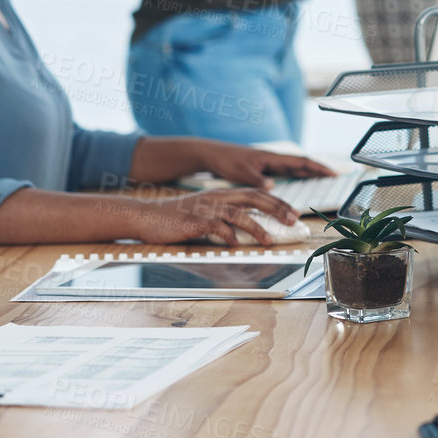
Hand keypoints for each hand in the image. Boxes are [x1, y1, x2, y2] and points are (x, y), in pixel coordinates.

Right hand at [126, 187, 300, 246]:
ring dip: (256, 227)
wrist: (145, 216)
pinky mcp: (192, 220)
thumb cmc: (176, 219)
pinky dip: (227, 235)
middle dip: (275, 209)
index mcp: (221, 194)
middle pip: (252, 198)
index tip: (293, 212)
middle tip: (292, 220)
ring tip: (269, 240)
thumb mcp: (204, 213)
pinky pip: (215, 226)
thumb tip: (247, 232)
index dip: (276, 202)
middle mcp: (216, 198)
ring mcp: (204, 208)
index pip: (255, 193)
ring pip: (237, 213)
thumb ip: (225, 218)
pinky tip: (235, 245)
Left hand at [193, 141, 333, 191]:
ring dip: (309, 172)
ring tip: (322, 179)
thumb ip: (257, 180)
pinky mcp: (263, 167)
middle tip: (334, 176)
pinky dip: (296, 175)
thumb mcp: (241, 172)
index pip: (301, 162)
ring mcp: (269, 162)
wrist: (213, 154)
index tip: (332, 173)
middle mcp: (274, 159)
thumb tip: (273, 187)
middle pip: (302, 164)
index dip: (317, 167)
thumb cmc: (226, 161)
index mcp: (272, 158)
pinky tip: (299, 180)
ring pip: (294, 167)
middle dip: (318, 169)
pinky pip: (285, 171)